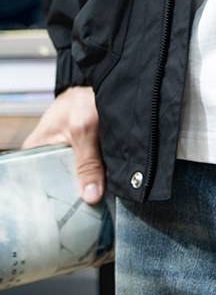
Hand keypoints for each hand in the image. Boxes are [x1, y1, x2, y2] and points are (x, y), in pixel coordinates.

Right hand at [23, 86, 104, 203]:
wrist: (100, 82)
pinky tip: (103, 188)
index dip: (52, 199)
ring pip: (73, 180)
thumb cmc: (81, 99)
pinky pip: (85, 172)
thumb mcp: (84, 128)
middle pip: (57, 185)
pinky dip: (94, 177)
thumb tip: (91, 197)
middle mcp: (45, 156)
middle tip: (88, 208)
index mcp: (34, 151)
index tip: (69, 212)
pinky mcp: (79, 155)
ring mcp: (62, 156)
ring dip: (86, 186)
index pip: (36, 184)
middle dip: (73, 194)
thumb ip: (87, 162)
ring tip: (97, 201)